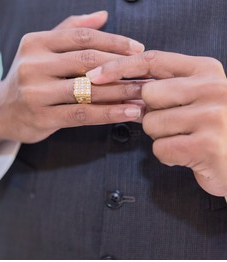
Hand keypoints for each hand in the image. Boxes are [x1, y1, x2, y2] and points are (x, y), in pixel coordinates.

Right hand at [0, 11, 144, 152]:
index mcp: (35, 43)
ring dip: (121, 91)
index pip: (81, 37)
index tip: (138, 49)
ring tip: (145, 94)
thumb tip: (103, 14)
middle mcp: (33, 65)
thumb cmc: (28, 78)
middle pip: (87, 60)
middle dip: (121, 66)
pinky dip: (110, 113)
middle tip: (147, 72)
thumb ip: (68, 30)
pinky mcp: (41, 117)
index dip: (113, 41)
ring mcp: (36, 92)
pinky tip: (129, 113)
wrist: (0, 111)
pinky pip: (82, 115)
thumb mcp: (40, 49)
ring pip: (88, 89)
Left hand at [87, 50, 226, 195]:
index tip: (94, 75)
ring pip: (151, 123)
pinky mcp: (206, 145)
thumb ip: (164, 86)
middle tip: (175, 123)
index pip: (153, 59)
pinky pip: (160, 149)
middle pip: (148, 94)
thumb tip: (119, 84)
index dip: (120, 66)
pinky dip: (168, 156)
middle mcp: (212, 87)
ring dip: (160, 136)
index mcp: (206, 70)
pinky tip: (188, 155)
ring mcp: (212, 116)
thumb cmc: (210, 128)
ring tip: (185, 139)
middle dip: (151, 112)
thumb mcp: (195, 96)